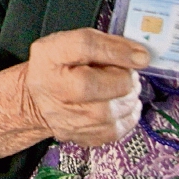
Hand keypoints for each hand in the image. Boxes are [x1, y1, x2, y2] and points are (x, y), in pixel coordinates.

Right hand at [24, 28, 147, 147]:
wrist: (38, 101)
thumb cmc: (59, 68)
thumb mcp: (71, 43)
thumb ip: (103, 42)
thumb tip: (139, 55)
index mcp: (50, 56)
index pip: (84, 47)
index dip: (117, 50)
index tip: (141, 56)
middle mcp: (54, 87)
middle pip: (99, 84)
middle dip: (123, 78)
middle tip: (126, 74)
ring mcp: (67, 117)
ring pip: (113, 109)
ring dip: (128, 96)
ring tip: (123, 88)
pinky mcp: (81, 136)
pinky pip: (118, 128)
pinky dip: (128, 114)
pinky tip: (121, 104)